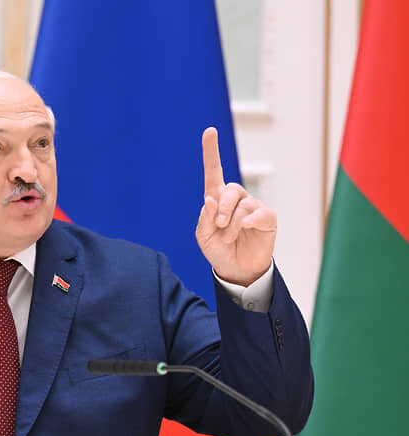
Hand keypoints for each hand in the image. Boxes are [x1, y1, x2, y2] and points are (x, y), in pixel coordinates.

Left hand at [195, 127, 275, 285]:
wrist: (235, 269)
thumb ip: (205, 217)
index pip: (213, 172)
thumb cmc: (218, 250)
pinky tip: (246, 228)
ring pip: (242, 205)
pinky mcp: (267, 217)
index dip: (211, 152)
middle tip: (217, 226)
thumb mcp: (203, 235)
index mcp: (217, 199)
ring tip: (228, 238)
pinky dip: (248, 221)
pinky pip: (258, 213)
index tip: (210, 131)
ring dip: (231, 224)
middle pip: (229, 190)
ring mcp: (252, 207)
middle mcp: (235, 199)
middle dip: (221, 209)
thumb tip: (210, 198)